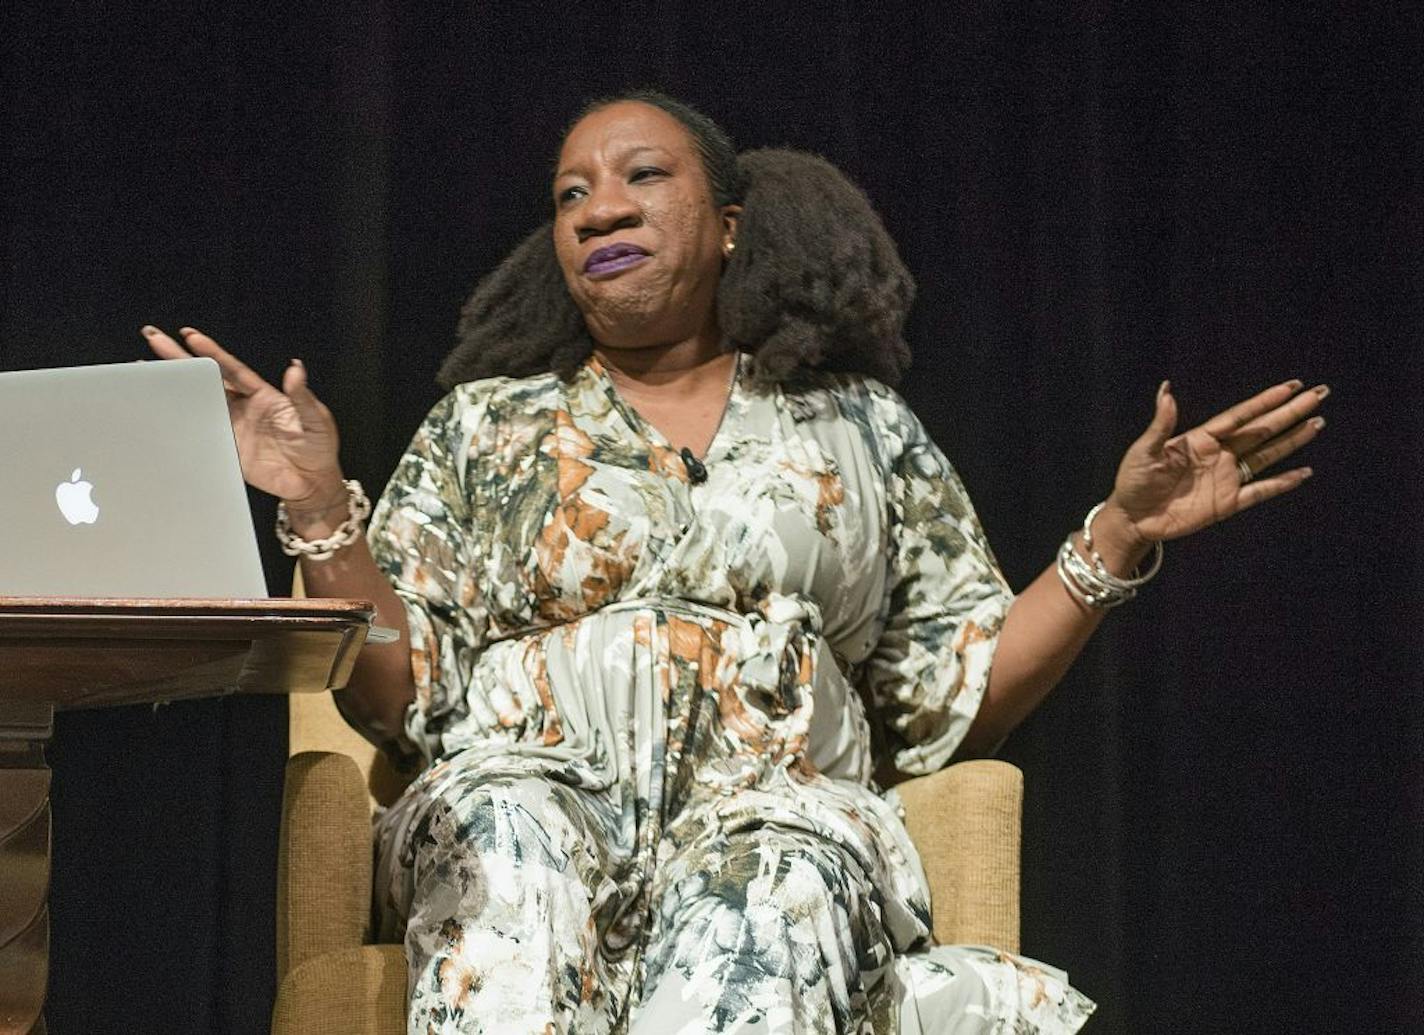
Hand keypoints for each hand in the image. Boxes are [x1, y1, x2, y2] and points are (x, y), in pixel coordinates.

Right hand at [141, 325, 343, 505]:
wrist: (312, 483)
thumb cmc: (319, 448)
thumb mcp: (315, 419)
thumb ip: (302, 396)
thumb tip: (296, 369)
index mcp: (263, 395)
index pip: (232, 369)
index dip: (211, 353)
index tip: (190, 336)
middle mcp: (243, 407)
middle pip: (207, 379)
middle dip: (180, 359)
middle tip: (155, 338)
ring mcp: (232, 427)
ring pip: (198, 401)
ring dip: (174, 387)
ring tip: (147, 370)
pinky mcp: (227, 448)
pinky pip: (201, 433)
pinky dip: (182, 423)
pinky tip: (161, 410)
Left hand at [1106, 378, 1326, 544]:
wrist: (1132, 518)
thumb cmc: (1134, 480)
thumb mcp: (1144, 450)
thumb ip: (1161, 423)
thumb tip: (1166, 390)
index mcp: (1201, 438)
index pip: (1240, 415)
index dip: (1266, 401)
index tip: (1292, 386)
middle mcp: (1219, 454)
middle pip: (1262, 430)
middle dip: (1289, 413)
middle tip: (1319, 395)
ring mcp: (1226, 478)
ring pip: (1267, 455)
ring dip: (1292, 440)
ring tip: (1317, 424)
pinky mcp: (1227, 502)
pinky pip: (1261, 491)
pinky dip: (1282, 483)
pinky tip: (1304, 472)